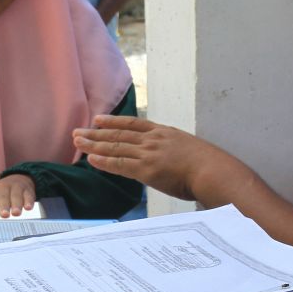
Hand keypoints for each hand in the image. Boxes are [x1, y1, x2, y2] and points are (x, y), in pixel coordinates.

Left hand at [0, 174, 35, 216]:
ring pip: (15, 194)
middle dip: (3, 205)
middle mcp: (1, 187)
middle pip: (2, 195)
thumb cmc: (1, 197)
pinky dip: (28, 201)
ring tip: (16, 213)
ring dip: (16, 204)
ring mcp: (15, 187)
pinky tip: (28, 208)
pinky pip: (28, 194)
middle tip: (4, 215)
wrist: (18, 181)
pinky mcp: (27, 189)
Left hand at [73, 115, 244, 201]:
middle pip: (119, 134)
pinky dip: (104, 161)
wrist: (215, 171)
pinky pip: (120, 164)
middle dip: (96, 133)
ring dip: (94, 145)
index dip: (113, 122)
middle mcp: (154, 139)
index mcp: (164, 132)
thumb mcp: (191, 151)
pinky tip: (91, 159)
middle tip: (77, 131)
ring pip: (115, 147)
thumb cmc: (209, 166)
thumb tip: (172, 162)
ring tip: (77, 142)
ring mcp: (149, 153)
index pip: (133, 124)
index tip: (98, 120)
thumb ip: (176, 153)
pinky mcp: (147, 170)